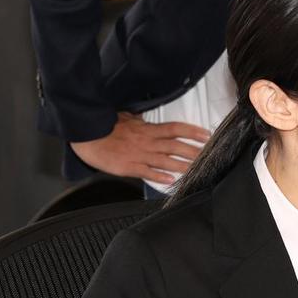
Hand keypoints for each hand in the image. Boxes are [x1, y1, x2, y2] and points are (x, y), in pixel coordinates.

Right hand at [70, 112, 210, 185]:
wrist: (88, 137)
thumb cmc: (105, 126)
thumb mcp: (126, 117)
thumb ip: (140, 120)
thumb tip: (148, 117)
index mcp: (147, 129)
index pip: (175, 129)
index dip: (192, 132)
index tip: (206, 135)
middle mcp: (147, 142)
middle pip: (175, 146)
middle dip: (193, 151)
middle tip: (209, 155)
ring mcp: (139, 155)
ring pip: (165, 161)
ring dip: (182, 165)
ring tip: (196, 169)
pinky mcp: (129, 167)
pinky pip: (147, 172)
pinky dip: (159, 177)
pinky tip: (171, 181)